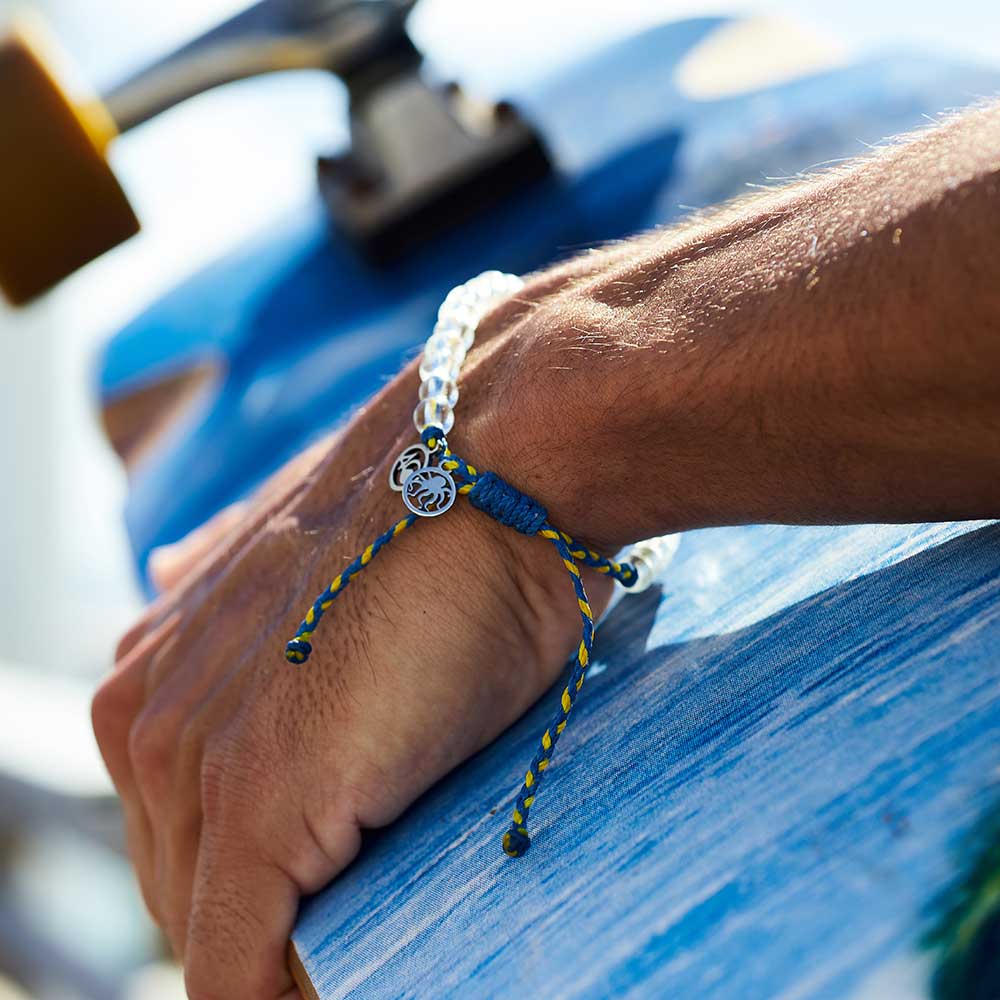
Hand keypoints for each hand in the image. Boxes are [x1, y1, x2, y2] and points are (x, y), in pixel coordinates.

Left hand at [92, 287, 616, 998]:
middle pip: (180, 890)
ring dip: (287, 959)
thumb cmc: (433, 523)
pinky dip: (288, 995)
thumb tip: (169, 572)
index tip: (318, 897)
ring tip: (368, 947)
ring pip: (210, 936)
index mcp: (153, 671)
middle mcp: (148, 717)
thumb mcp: (303, 552)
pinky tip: (342, 986)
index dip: (239, 881)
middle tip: (354, 926)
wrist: (494, 474)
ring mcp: (194, 764)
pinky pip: (241, 969)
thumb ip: (223, 585)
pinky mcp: (260, 811)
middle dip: (260, 922)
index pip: (172, 831)